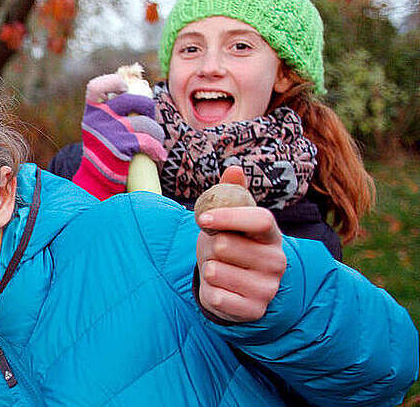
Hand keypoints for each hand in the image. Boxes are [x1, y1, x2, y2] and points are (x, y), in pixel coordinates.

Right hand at [74, 91, 166, 197]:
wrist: (97, 179)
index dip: (113, 82)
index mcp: (92, 111)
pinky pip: (147, 141)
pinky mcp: (120, 147)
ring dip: (156, 133)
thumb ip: (112, 112)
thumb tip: (139, 93)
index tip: (125, 89)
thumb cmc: (105, 151)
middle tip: (150, 119)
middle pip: (131, 100)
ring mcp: (109, 132)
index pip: (97, 86)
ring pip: (144, 123)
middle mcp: (98, 118)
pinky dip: (156, 149)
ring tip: (157, 142)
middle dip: (147, 108)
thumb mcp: (101, 128)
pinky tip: (158, 155)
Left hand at [195, 167, 286, 322]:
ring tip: (220, 270)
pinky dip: (210, 293)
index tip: (202, 218)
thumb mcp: (230, 220)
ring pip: (216, 271)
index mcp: (272, 235)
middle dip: (211, 247)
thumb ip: (231, 194)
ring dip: (209, 270)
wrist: (233, 285)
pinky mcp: (254, 310)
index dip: (230, 217)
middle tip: (217, 251)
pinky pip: (216, 296)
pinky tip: (221, 290)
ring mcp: (268, 288)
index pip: (259, 219)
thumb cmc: (230, 245)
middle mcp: (277, 261)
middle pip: (226, 246)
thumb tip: (234, 169)